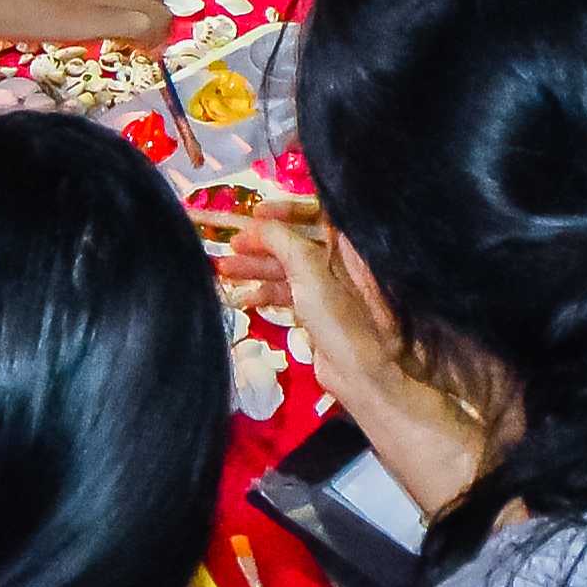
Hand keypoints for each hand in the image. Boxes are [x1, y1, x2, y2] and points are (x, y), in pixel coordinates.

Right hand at [235, 203, 486, 515]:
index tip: (254, 213)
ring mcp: (331, 286)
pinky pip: (290, 292)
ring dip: (257, 267)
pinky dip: (267, 292)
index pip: (317, 210)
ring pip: (289, 267)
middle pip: (297, 239)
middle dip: (261, 242)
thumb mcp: (309, 271)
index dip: (284, 209)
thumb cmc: (342, 318)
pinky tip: (242, 298)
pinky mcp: (320, 311)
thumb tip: (258, 223)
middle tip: (230, 246)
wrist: (362, 377)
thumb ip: (283, 241)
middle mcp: (342, 259)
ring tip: (224, 270)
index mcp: (349, 243)